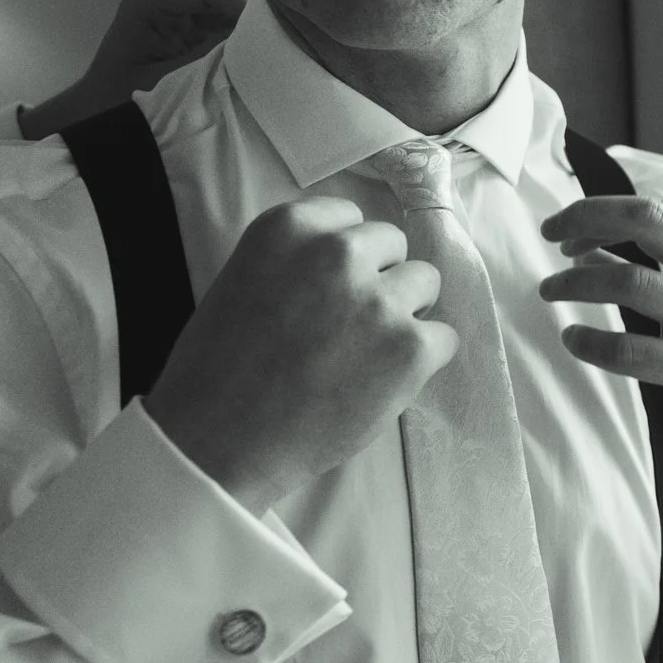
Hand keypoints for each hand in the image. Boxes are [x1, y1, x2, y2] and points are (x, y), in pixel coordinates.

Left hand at [20, 0, 249, 139]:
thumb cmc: (117, 105)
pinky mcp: (187, 38)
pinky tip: (256, 65)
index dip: (243, 5)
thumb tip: (256, 49)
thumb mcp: (166, 83)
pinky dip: (239, 49)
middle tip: (280, 47)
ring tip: (271, 58)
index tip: (271, 34)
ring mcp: (177, 21)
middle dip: (250, 22)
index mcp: (148, 3)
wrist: (92, 122)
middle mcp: (165, 4)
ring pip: (227, 16)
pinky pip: (222, 34)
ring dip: (247, 37)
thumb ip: (208, 60)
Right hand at [144, 197, 456, 513]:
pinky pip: (445, 337)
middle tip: (348, 325)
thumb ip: (297, 260)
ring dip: (405, 313)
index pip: (349, 217)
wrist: (217, 445)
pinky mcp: (409, 348)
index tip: (329, 288)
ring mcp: (378, 300)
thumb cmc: (218, 371)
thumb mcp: (243, 282)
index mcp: (288, 229)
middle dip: (378, 279)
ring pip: (426, 283)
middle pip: (393, 244)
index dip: (345, 258)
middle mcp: (338, 253)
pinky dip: (423, 360)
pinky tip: (383, 381)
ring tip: (365, 353)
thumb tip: (353, 261)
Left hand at [535, 196, 662, 459]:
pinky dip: (590, 342)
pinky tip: (573, 339)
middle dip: (584, 220)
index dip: (600, 212)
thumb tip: (593, 245)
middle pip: (645, 222)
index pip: (653, 207)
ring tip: (550, 291)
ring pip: (630, 284)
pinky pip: (629, 351)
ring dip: (576, 283)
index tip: (569, 231)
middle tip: (550, 236)